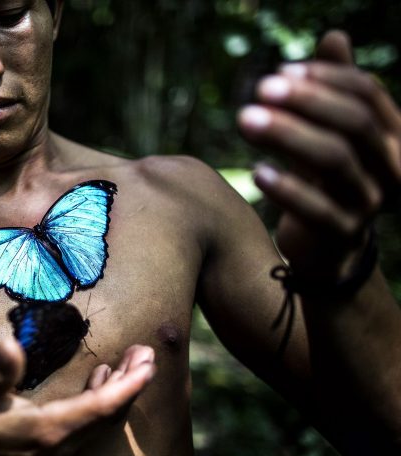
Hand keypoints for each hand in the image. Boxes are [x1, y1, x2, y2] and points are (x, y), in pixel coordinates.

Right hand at [0, 338, 155, 455]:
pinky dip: (104, 399)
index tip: (149, 360)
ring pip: (104, 420)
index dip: (130, 384)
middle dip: (133, 382)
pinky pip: (91, 424)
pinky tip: (101, 378)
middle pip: (111, 413)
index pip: (103, 406)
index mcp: (50, 428)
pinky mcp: (55, 448)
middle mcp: (63, 442)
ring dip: (121, 390)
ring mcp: (61, 448)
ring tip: (133, 360)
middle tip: (147, 352)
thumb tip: (11, 342)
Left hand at [238, 30, 400, 279]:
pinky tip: (255, 171)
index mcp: (394, 135)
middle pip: (354, 123)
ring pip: (335, 161)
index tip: (280, 72)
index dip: (325, 78)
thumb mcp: (332, 132)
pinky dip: (286, 188)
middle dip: (306, 102)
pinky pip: (317, 209)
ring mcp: (371, 202)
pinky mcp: (343, 233)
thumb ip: (334, 88)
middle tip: (259, 89)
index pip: (367, 94)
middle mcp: (392, 167)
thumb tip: (335, 35)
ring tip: (244, 120)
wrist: (326, 246)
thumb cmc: (327, 178)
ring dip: (287, 136)